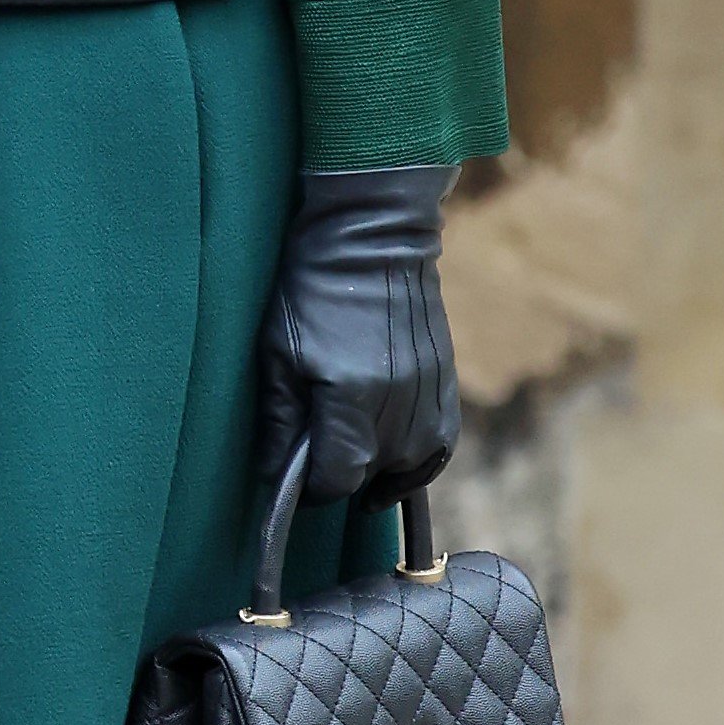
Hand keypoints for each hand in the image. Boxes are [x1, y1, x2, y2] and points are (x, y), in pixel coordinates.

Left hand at [257, 164, 459, 506]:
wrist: (374, 236)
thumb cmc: (313, 289)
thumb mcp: (278, 353)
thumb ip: (280, 421)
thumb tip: (276, 476)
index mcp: (352, 399)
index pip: (337, 479)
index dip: (312, 488)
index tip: (296, 479)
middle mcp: (399, 408)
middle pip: (370, 475)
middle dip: (341, 472)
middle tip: (317, 452)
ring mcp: (430, 398)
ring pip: (406, 468)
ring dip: (379, 470)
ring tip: (355, 457)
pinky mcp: (447, 387)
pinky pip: (438, 449)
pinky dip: (415, 460)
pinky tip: (394, 458)